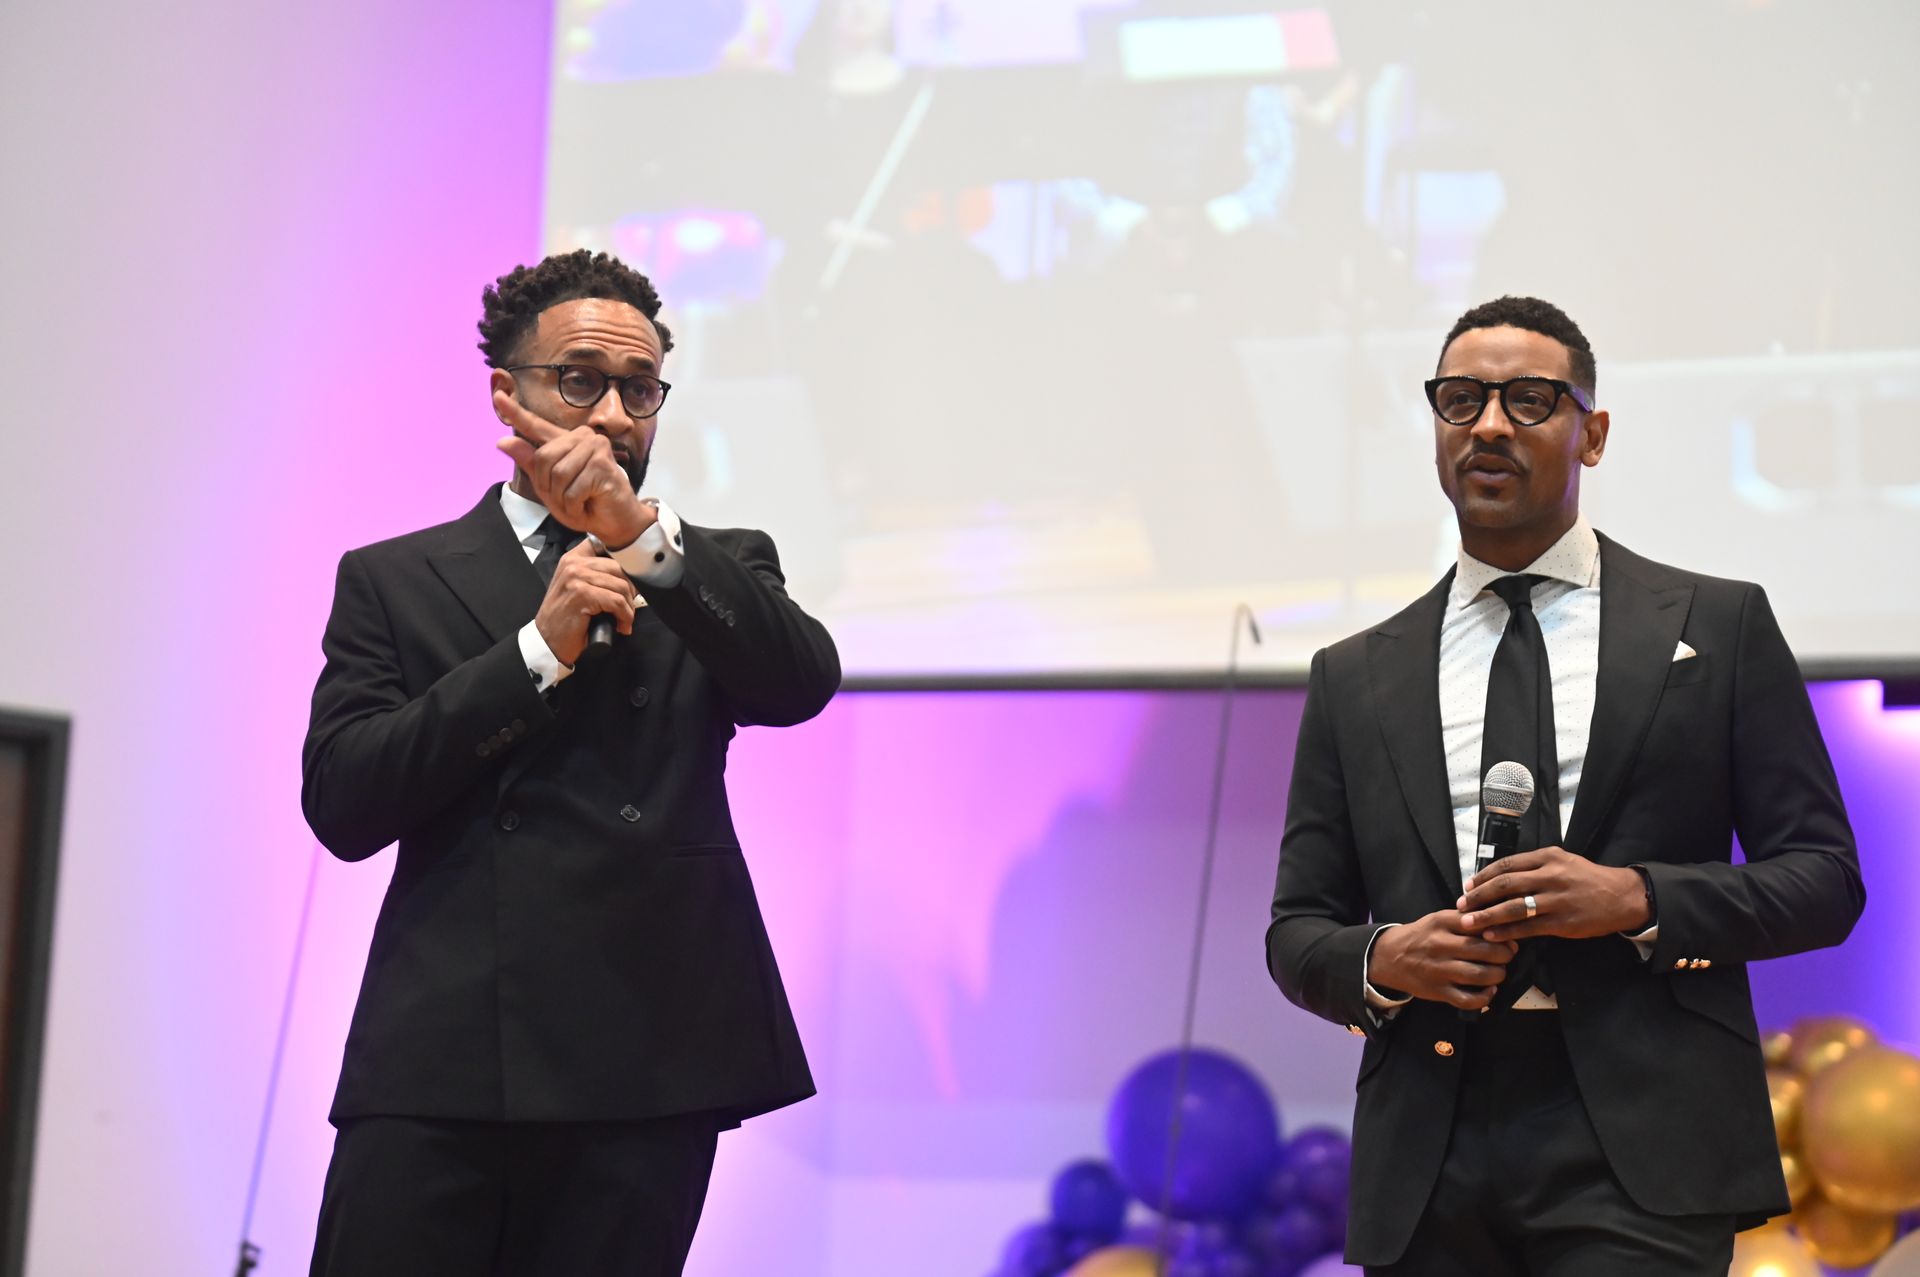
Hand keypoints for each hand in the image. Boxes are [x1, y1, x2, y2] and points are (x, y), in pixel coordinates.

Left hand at [494, 390, 655, 549]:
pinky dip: (575, 505)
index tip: (498, 396)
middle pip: (543, 458)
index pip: (536, 425)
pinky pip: (572, 489)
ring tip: (579, 501)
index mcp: (565, 441)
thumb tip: (501, 441)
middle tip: (568, 498)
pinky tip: (588, 504)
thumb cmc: (584, 502)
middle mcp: (582, 437)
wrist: (614, 521)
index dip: (515, 412)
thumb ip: (530, 462)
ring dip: (563, 498)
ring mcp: (595, 446)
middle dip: (549, 487)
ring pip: (557, 474)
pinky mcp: (603, 463)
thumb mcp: (549, 486)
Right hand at [534, 538, 636, 666]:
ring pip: (621, 586)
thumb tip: (628, 575)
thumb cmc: (565, 618)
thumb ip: (595, 574)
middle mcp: (574, 564)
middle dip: (630, 590)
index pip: (606, 547)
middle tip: (629, 606)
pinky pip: (617, 601)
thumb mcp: (576, 587)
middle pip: (619, 567)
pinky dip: (625, 616)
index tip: (628, 584)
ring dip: (629, 606)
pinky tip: (622, 625)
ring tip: (624, 619)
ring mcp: (577, 578)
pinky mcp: (582, 595)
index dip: (624, 564)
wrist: (548, 641)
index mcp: (573, 558)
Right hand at [1368, 911, 1519, 1011]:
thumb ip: (1466, 920)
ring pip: (1480, 975)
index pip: (1481, 924)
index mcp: (1442, 922)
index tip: (1507, 938)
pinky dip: (1485, 998)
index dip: (1501, 933)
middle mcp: (1440, 945)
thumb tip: (1500, 924)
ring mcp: (1439, 970)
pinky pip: (1468, 999)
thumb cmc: (1422, 936)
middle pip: (1486, 950)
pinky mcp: (1438, 991)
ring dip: (1498, 975)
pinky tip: (1489, 991)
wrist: (1389, 957)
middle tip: (1507, 956)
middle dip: (1505, 955)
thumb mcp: (1439, 919)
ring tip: (1499, 972)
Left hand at [1457, 849, 1652, 941]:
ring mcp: (1557, 900)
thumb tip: (1500, 876)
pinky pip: (1528, 928)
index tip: (1467, 885)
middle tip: (1461, 904)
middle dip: (1479, 895)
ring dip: (1487, 915)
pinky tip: (1491, 935)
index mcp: (1548, 857)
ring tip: (1468, 922)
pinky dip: (1507, 932)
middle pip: (1506, 884)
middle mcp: (1551, 876)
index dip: (1484, 876)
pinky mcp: (1563, 922)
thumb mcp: (1562, 861)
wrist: (1621, 897)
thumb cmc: (1587, 879)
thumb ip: (1534, 865)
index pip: (1507, 864)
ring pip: (1514, 907)